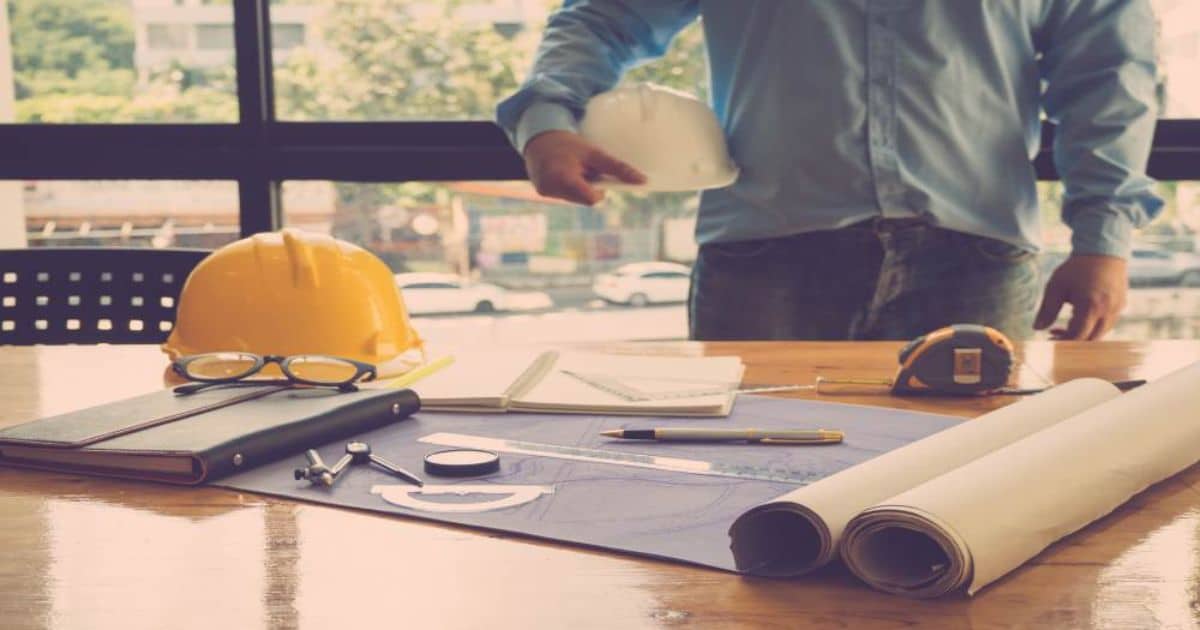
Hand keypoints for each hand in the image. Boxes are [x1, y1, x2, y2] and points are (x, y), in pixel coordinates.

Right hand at [523, 130, 645, 204]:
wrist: (538, 137)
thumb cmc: (568, 143)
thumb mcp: (594, 153)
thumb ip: (617, 168)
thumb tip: (642, 181)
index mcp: (564, 178)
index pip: (592, 198)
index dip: (600, 190)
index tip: (600, 176)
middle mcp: (551, 188)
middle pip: (584, 199)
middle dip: (590, 187)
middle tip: (586, 168)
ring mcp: (545, 192)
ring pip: (576, 199)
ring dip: (580, 187)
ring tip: (574, 168)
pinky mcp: (542, 192)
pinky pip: (566, 195)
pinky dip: (570, 187)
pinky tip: (566, 172)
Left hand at [1034, 254, 1127, 339]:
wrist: (1102, 250)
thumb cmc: (1076, 268)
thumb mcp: (1056, 287)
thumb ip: (1047, 310)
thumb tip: (1036, 328)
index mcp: (1091, 307)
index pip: (1078, 336)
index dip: (1063, 341)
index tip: (1049, 338)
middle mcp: (1108, 311)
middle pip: (1091, 339)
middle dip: (1073, 340)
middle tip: (1055, 333)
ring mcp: (1117, 308)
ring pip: (1101, 333)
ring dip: (1084, 333)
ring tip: (1066, 324)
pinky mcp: (1121, 304)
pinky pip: (1108, 323)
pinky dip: (1094, 326)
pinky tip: (1080, 316)